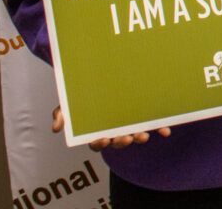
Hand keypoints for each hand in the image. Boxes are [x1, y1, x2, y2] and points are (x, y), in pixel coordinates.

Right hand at [53, 105, 170, 150]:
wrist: (106, 79)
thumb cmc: (85, 96)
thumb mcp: (71, 104)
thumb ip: (62, 114)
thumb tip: (55, 128)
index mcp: (97, 130)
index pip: (97, 142)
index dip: (100, 143)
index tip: (104, 139)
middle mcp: (115, 130)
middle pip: (118, 141)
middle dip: (122, 142)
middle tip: (126, 138)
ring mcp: (131, 125)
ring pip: (136, 135)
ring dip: (140, 137)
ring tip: (142, 135)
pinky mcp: (145, 118)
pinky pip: (154, 126)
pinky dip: (160, 129)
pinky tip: (166, 131)